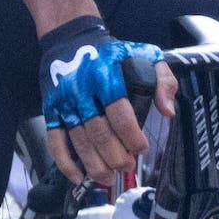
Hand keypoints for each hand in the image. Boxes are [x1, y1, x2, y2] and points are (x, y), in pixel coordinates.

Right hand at [39, 16, 174, 186]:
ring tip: (107, 178)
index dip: (131, 136)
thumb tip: (167, 111)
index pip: (119, 113)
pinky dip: (64, 161)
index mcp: (106, 77)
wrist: (70, 40)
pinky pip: (55, 139)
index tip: (141, 148)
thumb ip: (163, 80)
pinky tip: (77, 176)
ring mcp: (63, 102)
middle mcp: (81, 90)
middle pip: (98, 132)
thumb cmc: (111, 54)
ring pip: (78, 140)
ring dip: (93, 163)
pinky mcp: (51, 110)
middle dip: (114, 155)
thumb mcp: (144, 55)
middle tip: (126, 166)